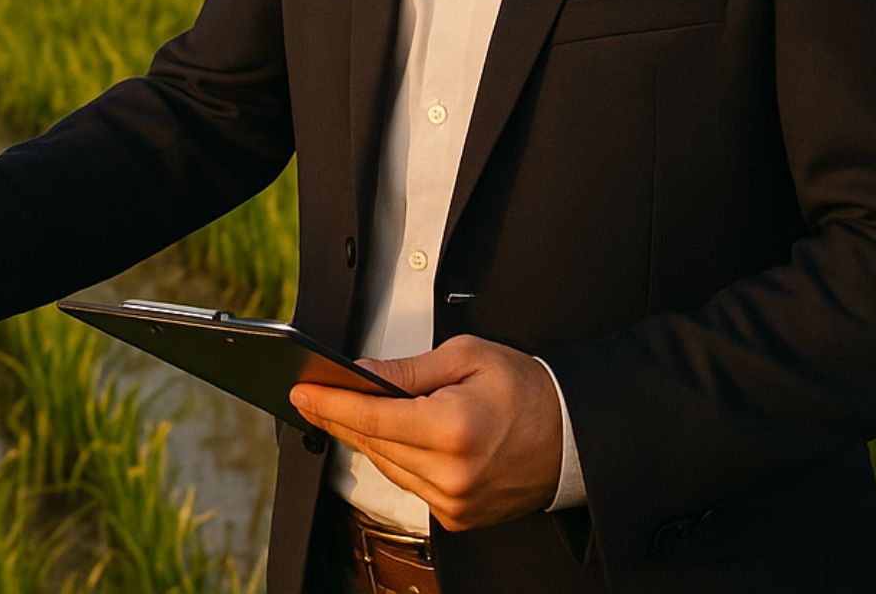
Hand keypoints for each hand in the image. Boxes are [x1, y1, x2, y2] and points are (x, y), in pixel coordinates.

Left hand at [289, 335, 561, 530]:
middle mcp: (452, 473)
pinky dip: (395, 460)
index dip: (330, 404)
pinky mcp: (459, 517)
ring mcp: (456, 501)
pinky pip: (409, 485)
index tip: (300, 392)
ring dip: (365, 440)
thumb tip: (360, 373)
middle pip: (373, 445)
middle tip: (310, 396)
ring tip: (343, 411)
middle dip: (338, 418)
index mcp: (454, 429)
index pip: (372, 419)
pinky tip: (387, 437)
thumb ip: (407, 370)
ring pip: (386, 467)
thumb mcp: (467, 358)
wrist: (574, 437)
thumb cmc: (527, 391)